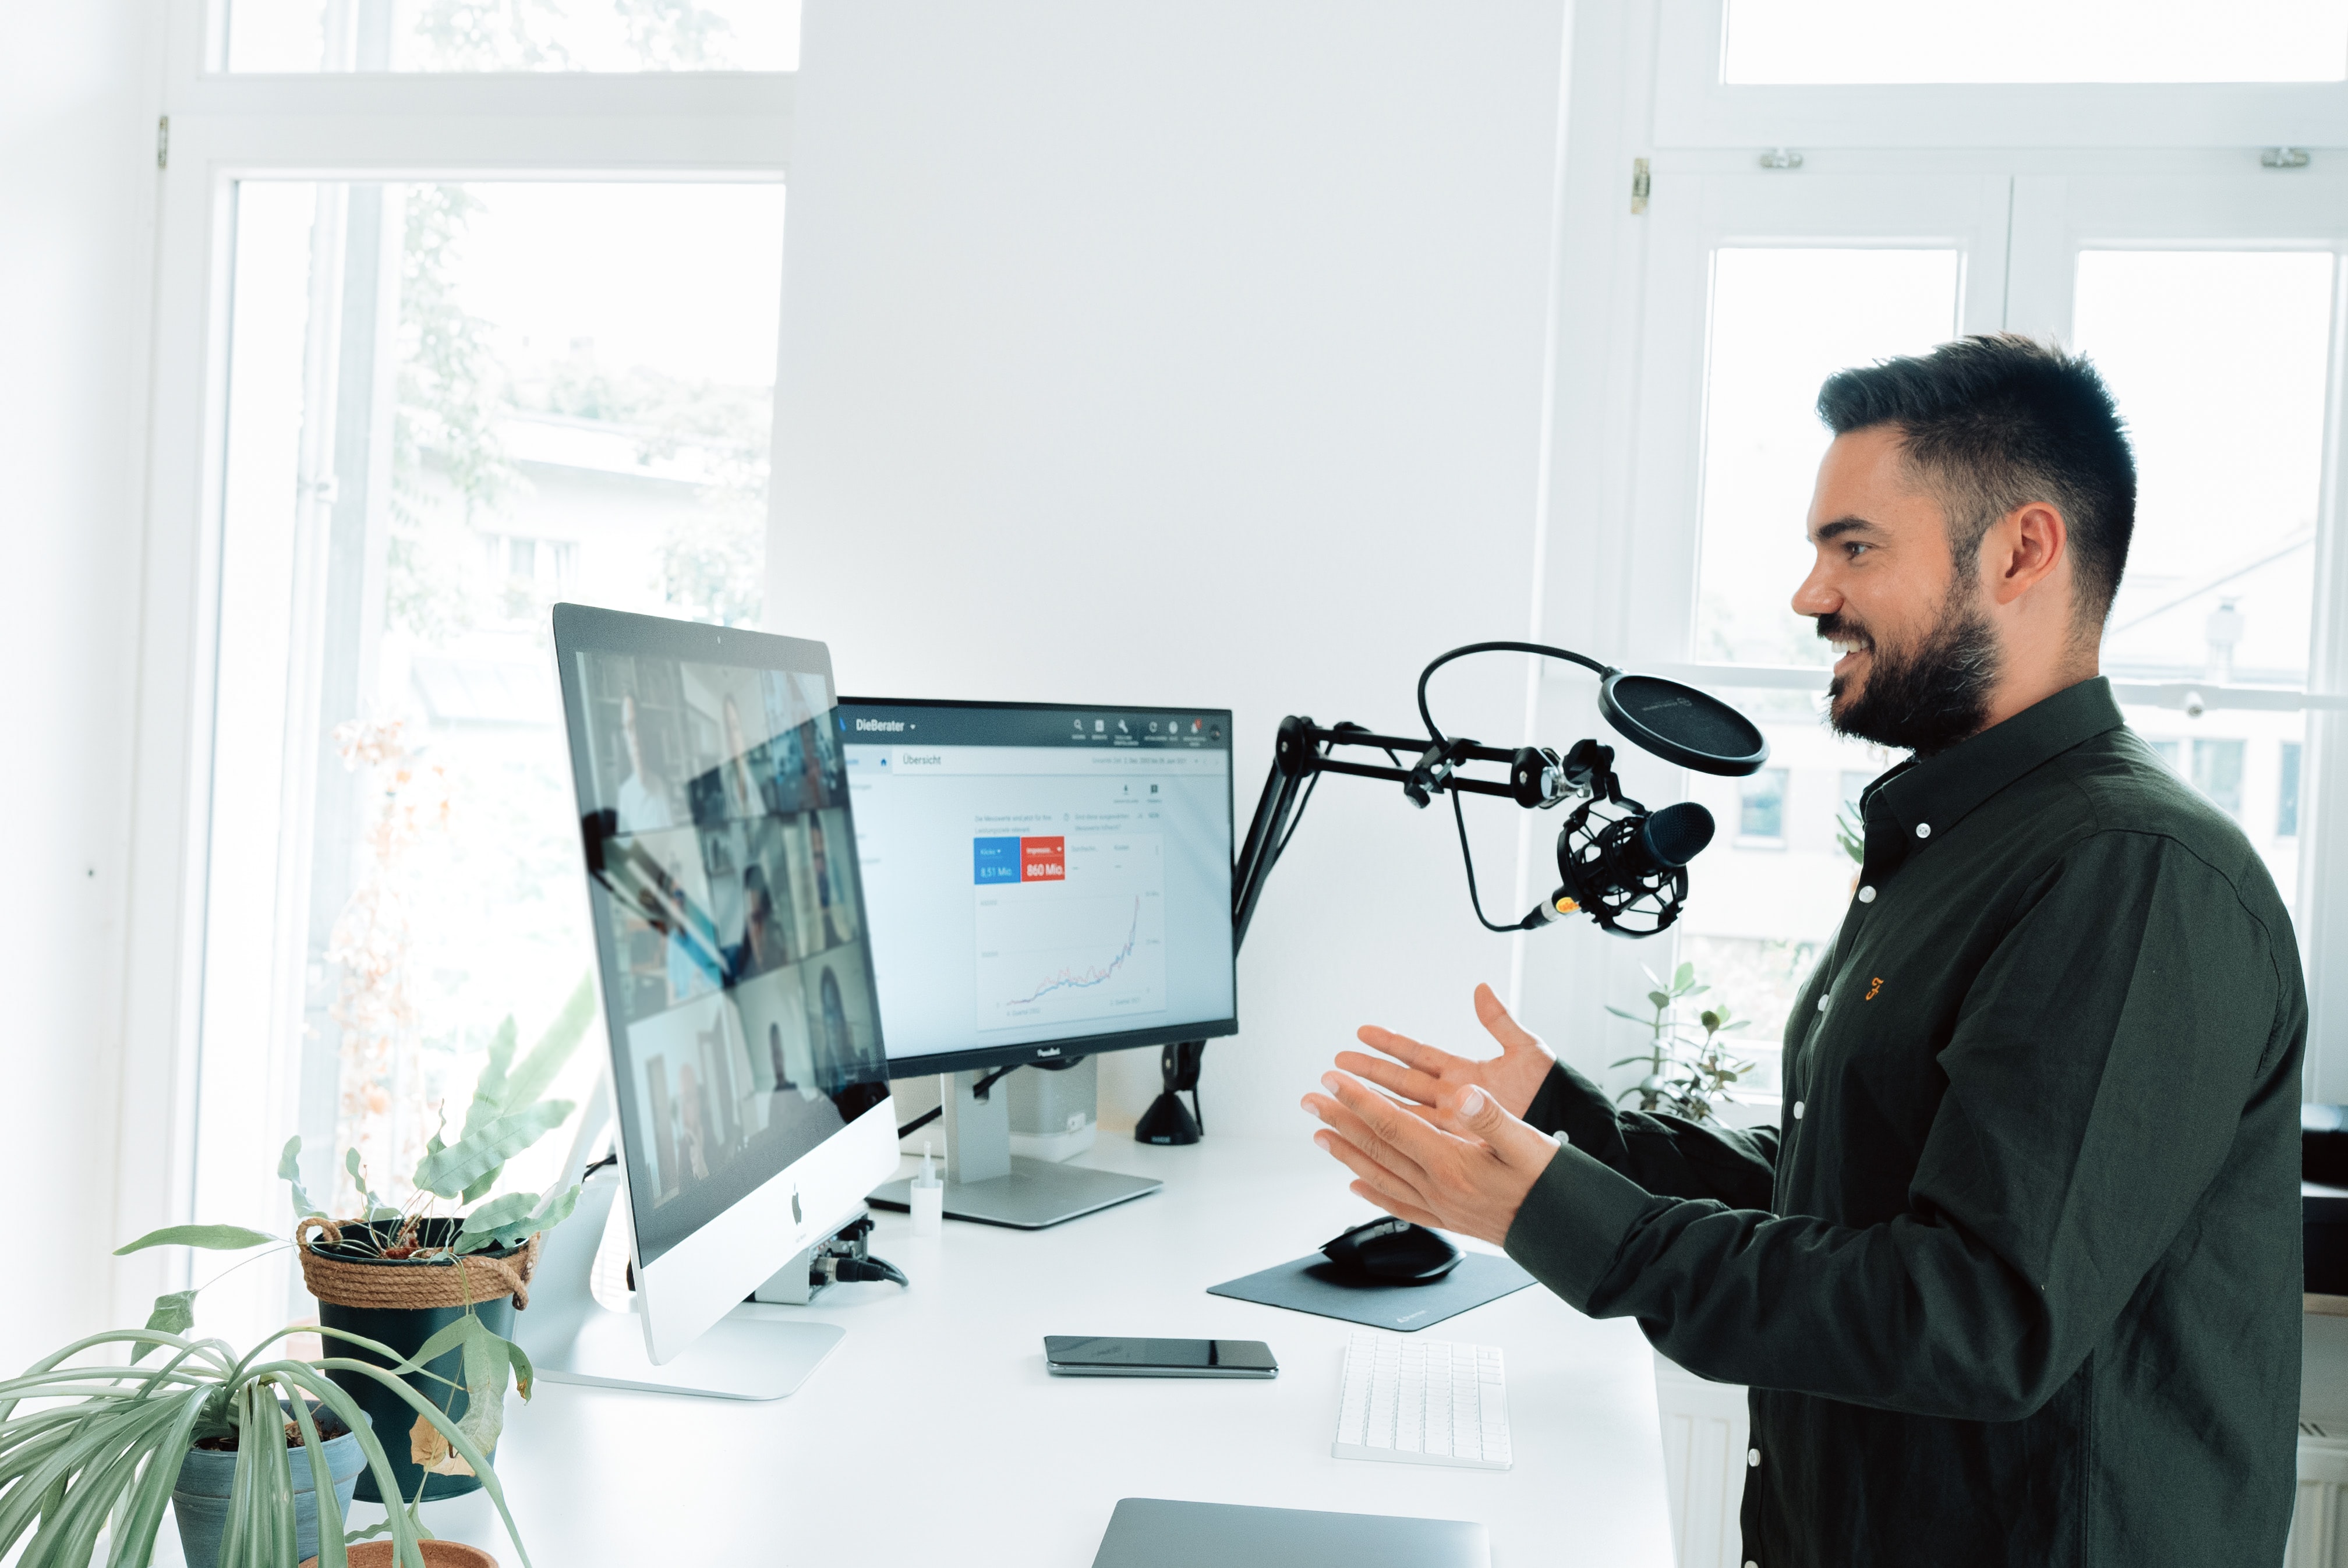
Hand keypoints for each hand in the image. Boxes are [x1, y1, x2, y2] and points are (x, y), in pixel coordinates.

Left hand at [1300, 1071, 1558, 1247]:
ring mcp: (1440, 1206)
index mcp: (1453, 1163)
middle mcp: (1438, 1187)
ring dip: (1347, 1153)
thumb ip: (1492, 1117)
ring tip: (1321, 1135)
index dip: (1359, 1099)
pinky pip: (1400, 1204)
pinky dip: (1374, 1192)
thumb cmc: (1552, 1185)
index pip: (1393, 1124)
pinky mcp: (1449, 1219)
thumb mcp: (1529, 1143)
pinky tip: (1357, 1185)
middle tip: (1311, 1100)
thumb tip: (1466, 1094)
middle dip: (1340, 1120)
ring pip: (1380, 1176)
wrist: (1567, 1234)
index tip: (1332, 1079)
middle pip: (1377, 1148)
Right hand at [1337, 983, 1555, 1122]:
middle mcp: (1453, 1098)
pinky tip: (1370, 1138)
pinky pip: (1419, 1141)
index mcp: (1465, 1072)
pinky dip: (1394, 1138)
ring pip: (1402, 1112)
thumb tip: (1482, 990)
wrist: (1571, 1128)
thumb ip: (1499, 1021)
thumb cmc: (1553, 1091)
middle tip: (1335, 1065)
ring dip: (1371, 1104)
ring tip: (1339, 1096)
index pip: (1417, 1054)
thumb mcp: (1526, 1049)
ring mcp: (1453, 1124)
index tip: (1362, 1032)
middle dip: (1367, 1072)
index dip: (1390, 1043)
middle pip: (1400, 1083)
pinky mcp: (1459, 1146)